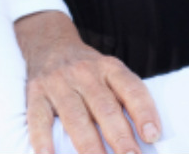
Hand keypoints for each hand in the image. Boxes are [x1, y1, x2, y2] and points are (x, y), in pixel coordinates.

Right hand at [15, 11, 160, 153]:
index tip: (152, 136)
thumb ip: (123, 98)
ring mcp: (59, 83)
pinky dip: (43, 139)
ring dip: (90, 146)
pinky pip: (39, 119)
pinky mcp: (36, 93)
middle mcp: (85, 73)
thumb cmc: (87, 69)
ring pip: (76, 117)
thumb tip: (143, 137)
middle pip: (105, 107)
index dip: (144, 113)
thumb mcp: (109, 72)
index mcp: (110, 68)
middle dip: (120, 137)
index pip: (131, 89)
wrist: (50, 44)